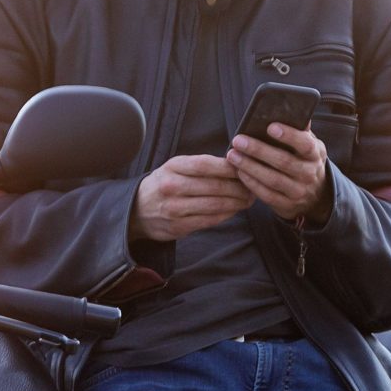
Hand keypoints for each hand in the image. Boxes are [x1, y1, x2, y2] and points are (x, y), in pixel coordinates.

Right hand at [132, 154, 250, 241]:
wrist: (136, 210)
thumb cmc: (164, 184)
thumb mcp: (175, 168)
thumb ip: (200, 166)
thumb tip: (235, 164)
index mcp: (172, 167)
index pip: (206, 165)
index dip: (229, 167)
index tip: (245, 167)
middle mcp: (172, 187)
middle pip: (214, 186)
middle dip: (239, 187)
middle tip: (253, 186)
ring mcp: (174, 208)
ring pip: (215, 205)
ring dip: (236, 202)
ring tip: (248, 199)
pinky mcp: (178, 226)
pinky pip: (210, 220)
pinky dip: (226, 215)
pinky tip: (234, 210)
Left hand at [228, 122, 331, 223]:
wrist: (315, 195)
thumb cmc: (304, 161)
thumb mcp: (309, 146)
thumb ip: (300, 130)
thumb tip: (293, 108)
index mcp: (315, 154)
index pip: (305, 144)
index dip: (289, 135)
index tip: (270, 126)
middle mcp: (309, 173)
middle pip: (283, 161)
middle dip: (258, 150)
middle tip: (238, 140)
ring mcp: (298, 191)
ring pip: (272, 179)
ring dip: (250, 166)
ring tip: (232, 155)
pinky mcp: (286, 205)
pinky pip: (266, 194)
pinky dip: (251, 183)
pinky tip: (239, 172)